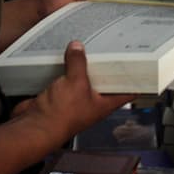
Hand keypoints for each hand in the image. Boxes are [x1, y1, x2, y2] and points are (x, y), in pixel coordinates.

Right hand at [11, 42, 133, 139]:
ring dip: (83, 66)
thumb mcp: (76, 82)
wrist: (34, 126)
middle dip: (105, 66)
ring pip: (84, 79)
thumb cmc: (61, 116)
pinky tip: (64, 57)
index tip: (139, 63)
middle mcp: (92, 102)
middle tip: (109, 48)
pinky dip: (65, 69)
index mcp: (104, 104)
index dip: (135, 78)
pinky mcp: (60, 96)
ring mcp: (75, 99)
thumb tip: (78, 48)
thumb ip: (78, 63)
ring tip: (86, 47)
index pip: (126, 91)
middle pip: (103, 81)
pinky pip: (65, 79)